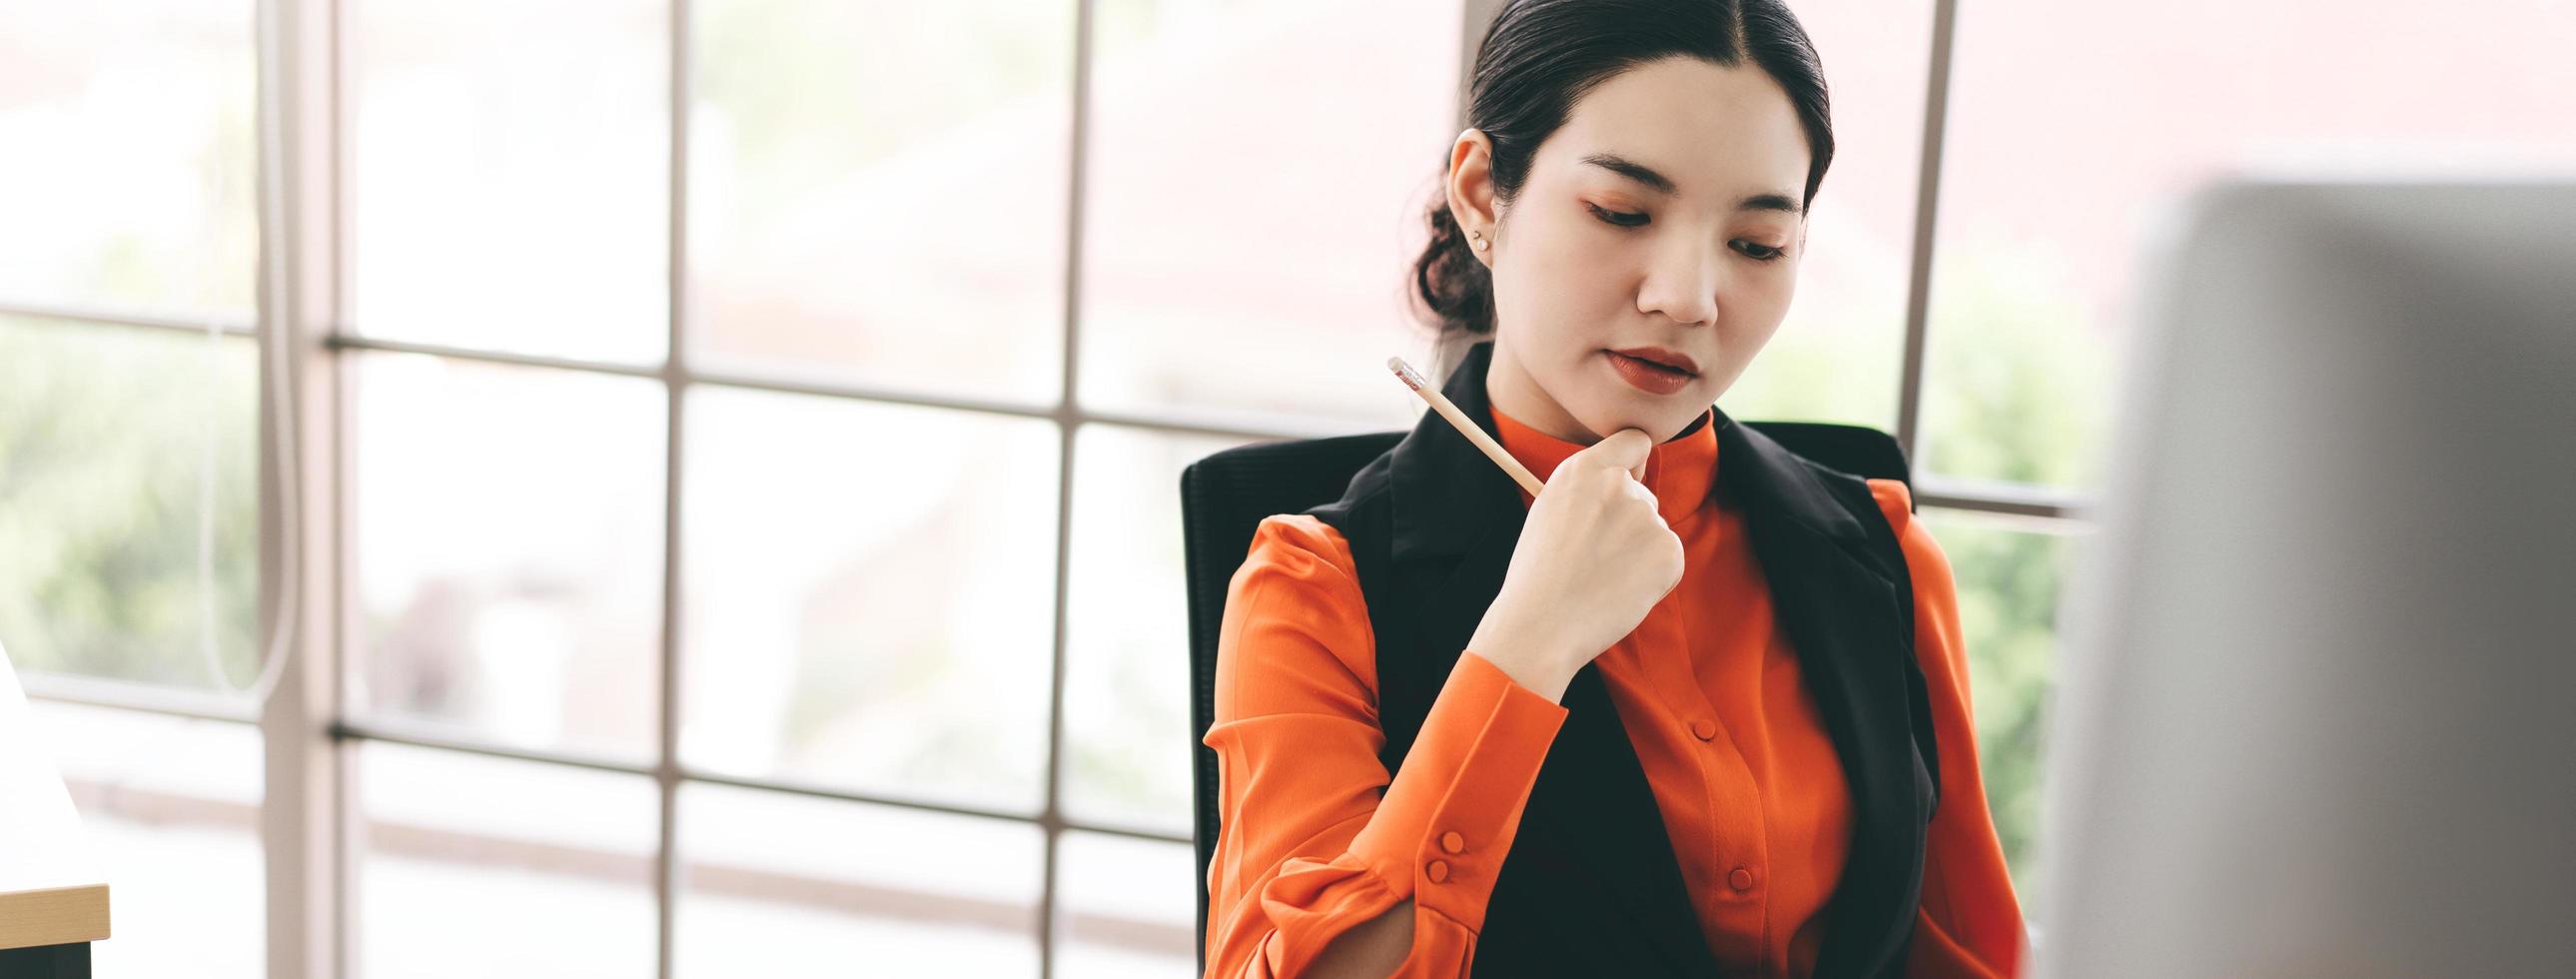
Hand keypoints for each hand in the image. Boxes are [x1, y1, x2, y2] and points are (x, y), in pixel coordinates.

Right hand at [1466, 427, 1683, 701]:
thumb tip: (1624, 480)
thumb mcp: (1549, 510)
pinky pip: (1669, 558)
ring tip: (1602, 578)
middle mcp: (1620, 485)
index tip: (1629, 480)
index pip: (1635, 441)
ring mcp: (1648, 517)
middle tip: (1595, 555)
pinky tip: (1621, 591)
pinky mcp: (1669, 551)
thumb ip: (1587, 489)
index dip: (1634, 463)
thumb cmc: (1538, 575)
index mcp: (1584, 469)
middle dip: (1629, 520)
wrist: (1541, 625)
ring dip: (1639, 551)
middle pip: (1644, 493)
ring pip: (1654, 529)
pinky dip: (1653, 576)